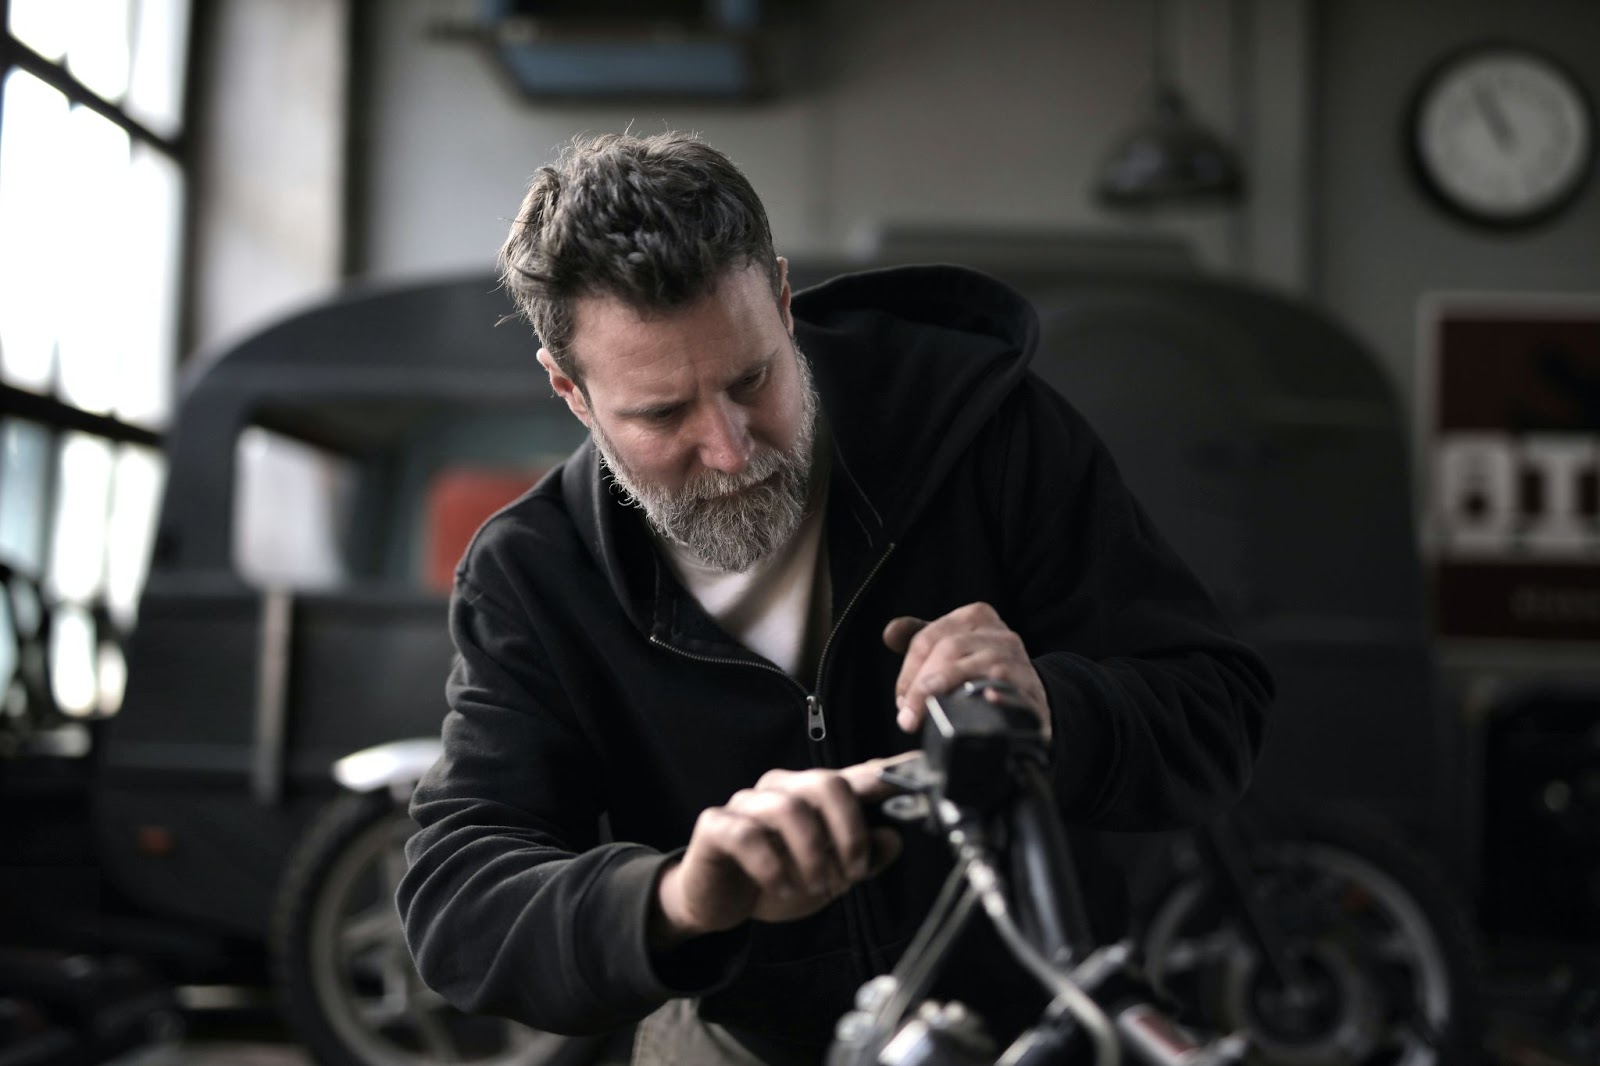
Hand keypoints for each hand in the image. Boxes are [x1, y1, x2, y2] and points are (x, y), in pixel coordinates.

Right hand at [650, 755, 911, 948]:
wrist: (717, 903)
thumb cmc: (777, 880)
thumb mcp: (829, 877)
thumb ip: (863, 858)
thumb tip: (894, 838)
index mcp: (814, 796)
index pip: (858, 775)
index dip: (891, 771)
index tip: (922, 767)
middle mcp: (782, 788)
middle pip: (826, 782)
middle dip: (849, 831)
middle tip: (853, 872)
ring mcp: (747, 803)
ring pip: (789, 808)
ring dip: (813, 854)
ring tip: (818, 887)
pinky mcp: (716, 825)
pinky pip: (748, 835)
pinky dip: (773, 867)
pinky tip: (783, 888)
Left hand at [882, 602, 1049, 738]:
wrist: (1030, 695)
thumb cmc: (980, 669)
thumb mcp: (952, 647)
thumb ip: (919, 638)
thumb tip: (889, 632)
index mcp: (975, 617)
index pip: (929, 637)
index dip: (909, 671)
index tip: (901, 701)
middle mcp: (999, 634)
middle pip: (951, 648)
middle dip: (922, 684)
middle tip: (908, 717)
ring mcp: (1019, 661)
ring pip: (980, 665)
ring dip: (950, 687)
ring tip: (931, 709)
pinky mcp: (1033, 691)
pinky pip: (1016, 689)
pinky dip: (1002, 694)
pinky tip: (988, 699)